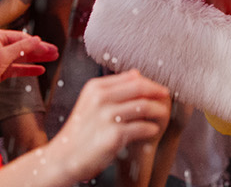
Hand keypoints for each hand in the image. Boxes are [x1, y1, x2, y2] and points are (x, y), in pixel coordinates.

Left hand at [0, 28, 59, 85]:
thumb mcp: (4, 55)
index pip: (22, 37)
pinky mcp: (0, 71)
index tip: (49, 48)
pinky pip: (18, 68)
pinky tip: (40, 70)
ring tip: (53, 58)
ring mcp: (0, 59)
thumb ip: (23, 47)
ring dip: (38, 58)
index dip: (36, 43)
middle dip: (40, 50)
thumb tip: (38, 39)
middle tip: (56, 52)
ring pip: (23, 57)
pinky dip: (29, 69)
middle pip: (24, 46)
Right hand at [48, 71, 170, 180]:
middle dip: (157, 91)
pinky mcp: (113, 135)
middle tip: (166, 96)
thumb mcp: (90, 103)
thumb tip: (137, 73)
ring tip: (163, 115)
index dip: (148, 82)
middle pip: (139, 88)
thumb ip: (112, 88)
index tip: (158, 88)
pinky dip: (151, 128)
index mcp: (95, 88)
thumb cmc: (81, 131)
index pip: (131, 78)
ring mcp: (107, 117)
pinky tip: (152, 130)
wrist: (64, 156)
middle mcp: (100, 99)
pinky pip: (141, 127)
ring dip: (158, 111)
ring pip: (144, 107)